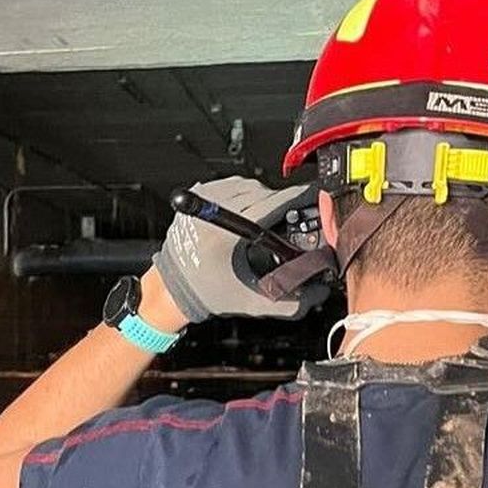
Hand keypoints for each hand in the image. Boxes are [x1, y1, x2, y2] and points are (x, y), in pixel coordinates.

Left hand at [152, 177, 329, 322]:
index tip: (312, 196)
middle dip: (279, 204)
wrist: (171, 290)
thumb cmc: (204, 294)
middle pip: (262, 192)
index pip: (271, 203)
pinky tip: (245, 212)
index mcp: (224, 235)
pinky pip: (229, 184)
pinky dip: (242, 194)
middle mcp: (210, 211)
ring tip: (265, 219)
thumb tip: (317, 294)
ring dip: (261, 197)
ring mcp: (201, 200)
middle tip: (286, 220)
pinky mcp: (195, 196)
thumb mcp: (250, 303)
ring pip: (246, 185)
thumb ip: (289, 303)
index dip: (296, 198)